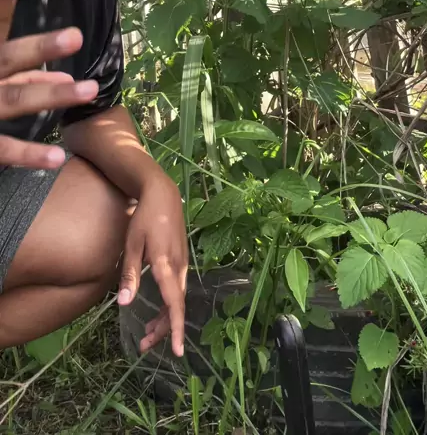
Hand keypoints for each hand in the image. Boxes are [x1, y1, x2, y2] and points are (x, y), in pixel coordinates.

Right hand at [0, 0, 97, 167]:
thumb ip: (17, 73)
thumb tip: (60, 76)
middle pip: (7, 56)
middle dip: (40, 47)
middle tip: (76, 35)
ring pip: (13, 100)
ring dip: (51, 95)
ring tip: (89, 89)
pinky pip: (1, 149)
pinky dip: (28, 154)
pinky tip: (57, 156)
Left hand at [118, 170, 187, 355]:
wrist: (163, 194)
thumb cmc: (144, 218)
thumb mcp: (132, 244)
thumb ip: (130, 275)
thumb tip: (125, 305)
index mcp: (166, 265)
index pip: (174, 303)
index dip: (174, 328)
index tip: (176, 351)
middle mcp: (179, 267)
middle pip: (176, 306)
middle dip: (163, 329)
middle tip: (143, 345)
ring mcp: (183, 263)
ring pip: (177, 299)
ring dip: (164, 318)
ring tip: (146, 334)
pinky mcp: (181, 260)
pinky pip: (177, 289)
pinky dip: (168, 304)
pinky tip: (156, 311)